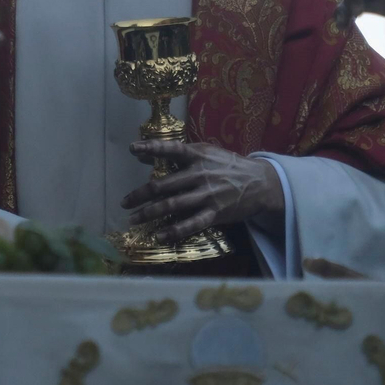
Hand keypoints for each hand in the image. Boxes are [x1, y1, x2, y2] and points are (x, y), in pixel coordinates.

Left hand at [121, 142, 283, 243]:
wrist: (260, 182)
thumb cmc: (229, 165)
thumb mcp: (207, 152)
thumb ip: (179, 154)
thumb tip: (147, 153)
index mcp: (198, 154)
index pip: (170, 148)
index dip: (150, 148)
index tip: (132, 149)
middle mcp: (199, 173)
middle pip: (163, 185)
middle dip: (140, 195)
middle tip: (124, 203)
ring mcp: (207, 194)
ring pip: (172, 205)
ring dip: (149, 213)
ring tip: (134, 219)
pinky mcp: (215, 212)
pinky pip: (190, 224)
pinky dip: (173, 231)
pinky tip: (159, 236)